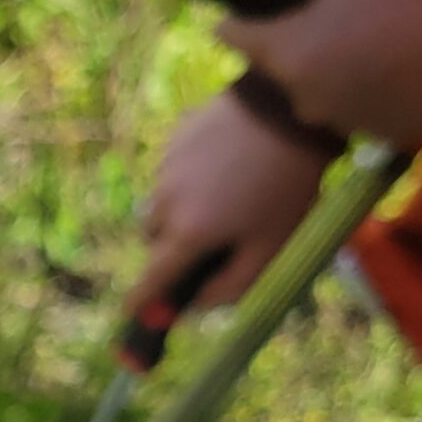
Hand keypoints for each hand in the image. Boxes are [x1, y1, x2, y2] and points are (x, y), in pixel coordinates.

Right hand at [132, 86, 329, 315]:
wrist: (289, 108)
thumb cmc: (285, 186)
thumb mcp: (269, 246)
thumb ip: (231, 286)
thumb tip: (198, 303)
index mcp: (187, 234)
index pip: (154, 279)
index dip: (142, 301)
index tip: (133, 313)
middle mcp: (165, 202)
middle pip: (156, 241)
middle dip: (174, 249)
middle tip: (211, 243)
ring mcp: (166, 167)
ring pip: (164, 205)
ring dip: (183, 212)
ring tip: (226, 197)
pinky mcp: (174, 139)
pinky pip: (172, 173)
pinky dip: (190, 181)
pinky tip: (226, 166)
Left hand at [220, 0, 421, 150]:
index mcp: (286, 50)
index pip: (230, 33)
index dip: (238, 12)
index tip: (251, 2)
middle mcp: (305, 96)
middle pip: (282, 62)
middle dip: (297, 36)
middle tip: (333, 7)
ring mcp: (346, 120)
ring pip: (324, 87)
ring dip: (337, 64)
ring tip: (373, 31)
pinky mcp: (386, 133)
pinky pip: (365, 104)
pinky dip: (373, 85)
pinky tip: (398, 59)